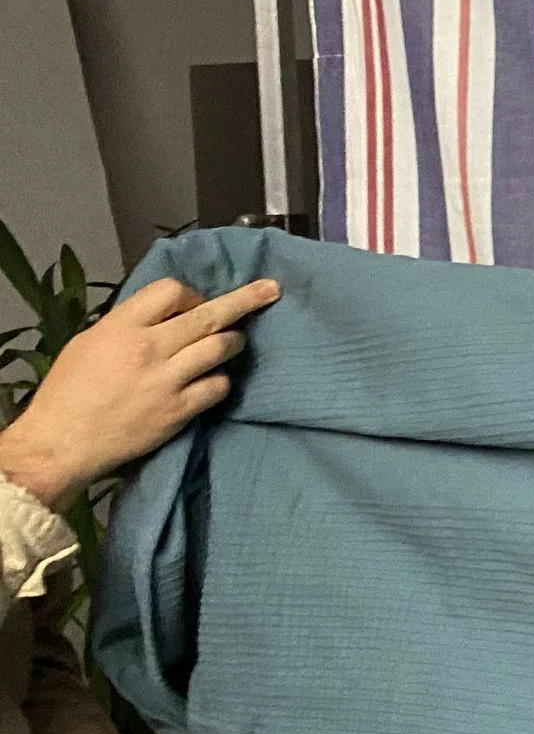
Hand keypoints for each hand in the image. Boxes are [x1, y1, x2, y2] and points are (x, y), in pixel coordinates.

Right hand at [0, 277, 279, 511]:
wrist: (62, 443)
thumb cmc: (69, 392)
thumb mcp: (89, 343)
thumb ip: (128, 325)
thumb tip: (165, 316)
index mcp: (121, 327)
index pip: (171, 291)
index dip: (190, 294)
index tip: (195, 302)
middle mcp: (149, 348)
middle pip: (209, 315)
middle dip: (245, 300)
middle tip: (270, 290)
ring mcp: (168, 380)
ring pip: (221, 347)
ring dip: (234, 341)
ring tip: (236, 340)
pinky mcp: (180, 410)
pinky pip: (218, 386)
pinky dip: (221, 380)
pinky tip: (214, 381)